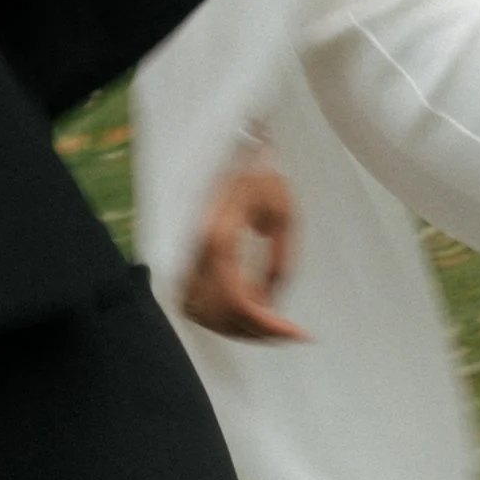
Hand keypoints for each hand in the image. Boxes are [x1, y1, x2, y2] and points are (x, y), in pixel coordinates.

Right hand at [181, 156, 307, 343]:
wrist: (225, 145)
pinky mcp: (179, 258)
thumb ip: (280, 260)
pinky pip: (195, 301)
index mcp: (217, 238)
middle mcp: (193, 251)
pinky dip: (222, 313)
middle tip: (287, 330)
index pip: (238, 302)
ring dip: (238, 326)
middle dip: (255, 331)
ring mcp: (181, 256)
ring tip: (270, 319)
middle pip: (219, 316)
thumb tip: (272, 301)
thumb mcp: (283, 212)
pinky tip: (249, 304)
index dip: (268, 326)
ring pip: (204, 314)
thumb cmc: (258, 171)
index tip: (299, 334)